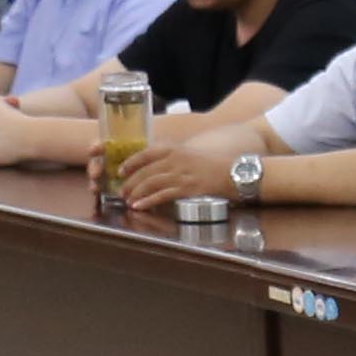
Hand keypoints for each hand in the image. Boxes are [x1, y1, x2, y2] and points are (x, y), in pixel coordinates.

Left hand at [117, 130, 240, 205]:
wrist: (235, 173)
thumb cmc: (214, 166)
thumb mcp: (190, 155)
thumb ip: (172, 160)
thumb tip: (155, 169)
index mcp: (175, 149)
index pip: (145, 153)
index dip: (130, 163)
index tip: (120, 171)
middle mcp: (175, 160)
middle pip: (145, 171)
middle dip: (130, 183)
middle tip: (122, 192)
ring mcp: (181, 174)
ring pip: (150, 183)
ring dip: (136, 193)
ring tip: (128, 201)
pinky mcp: (187, 188)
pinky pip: (162, 195)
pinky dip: (148, 201)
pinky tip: (140, 206)